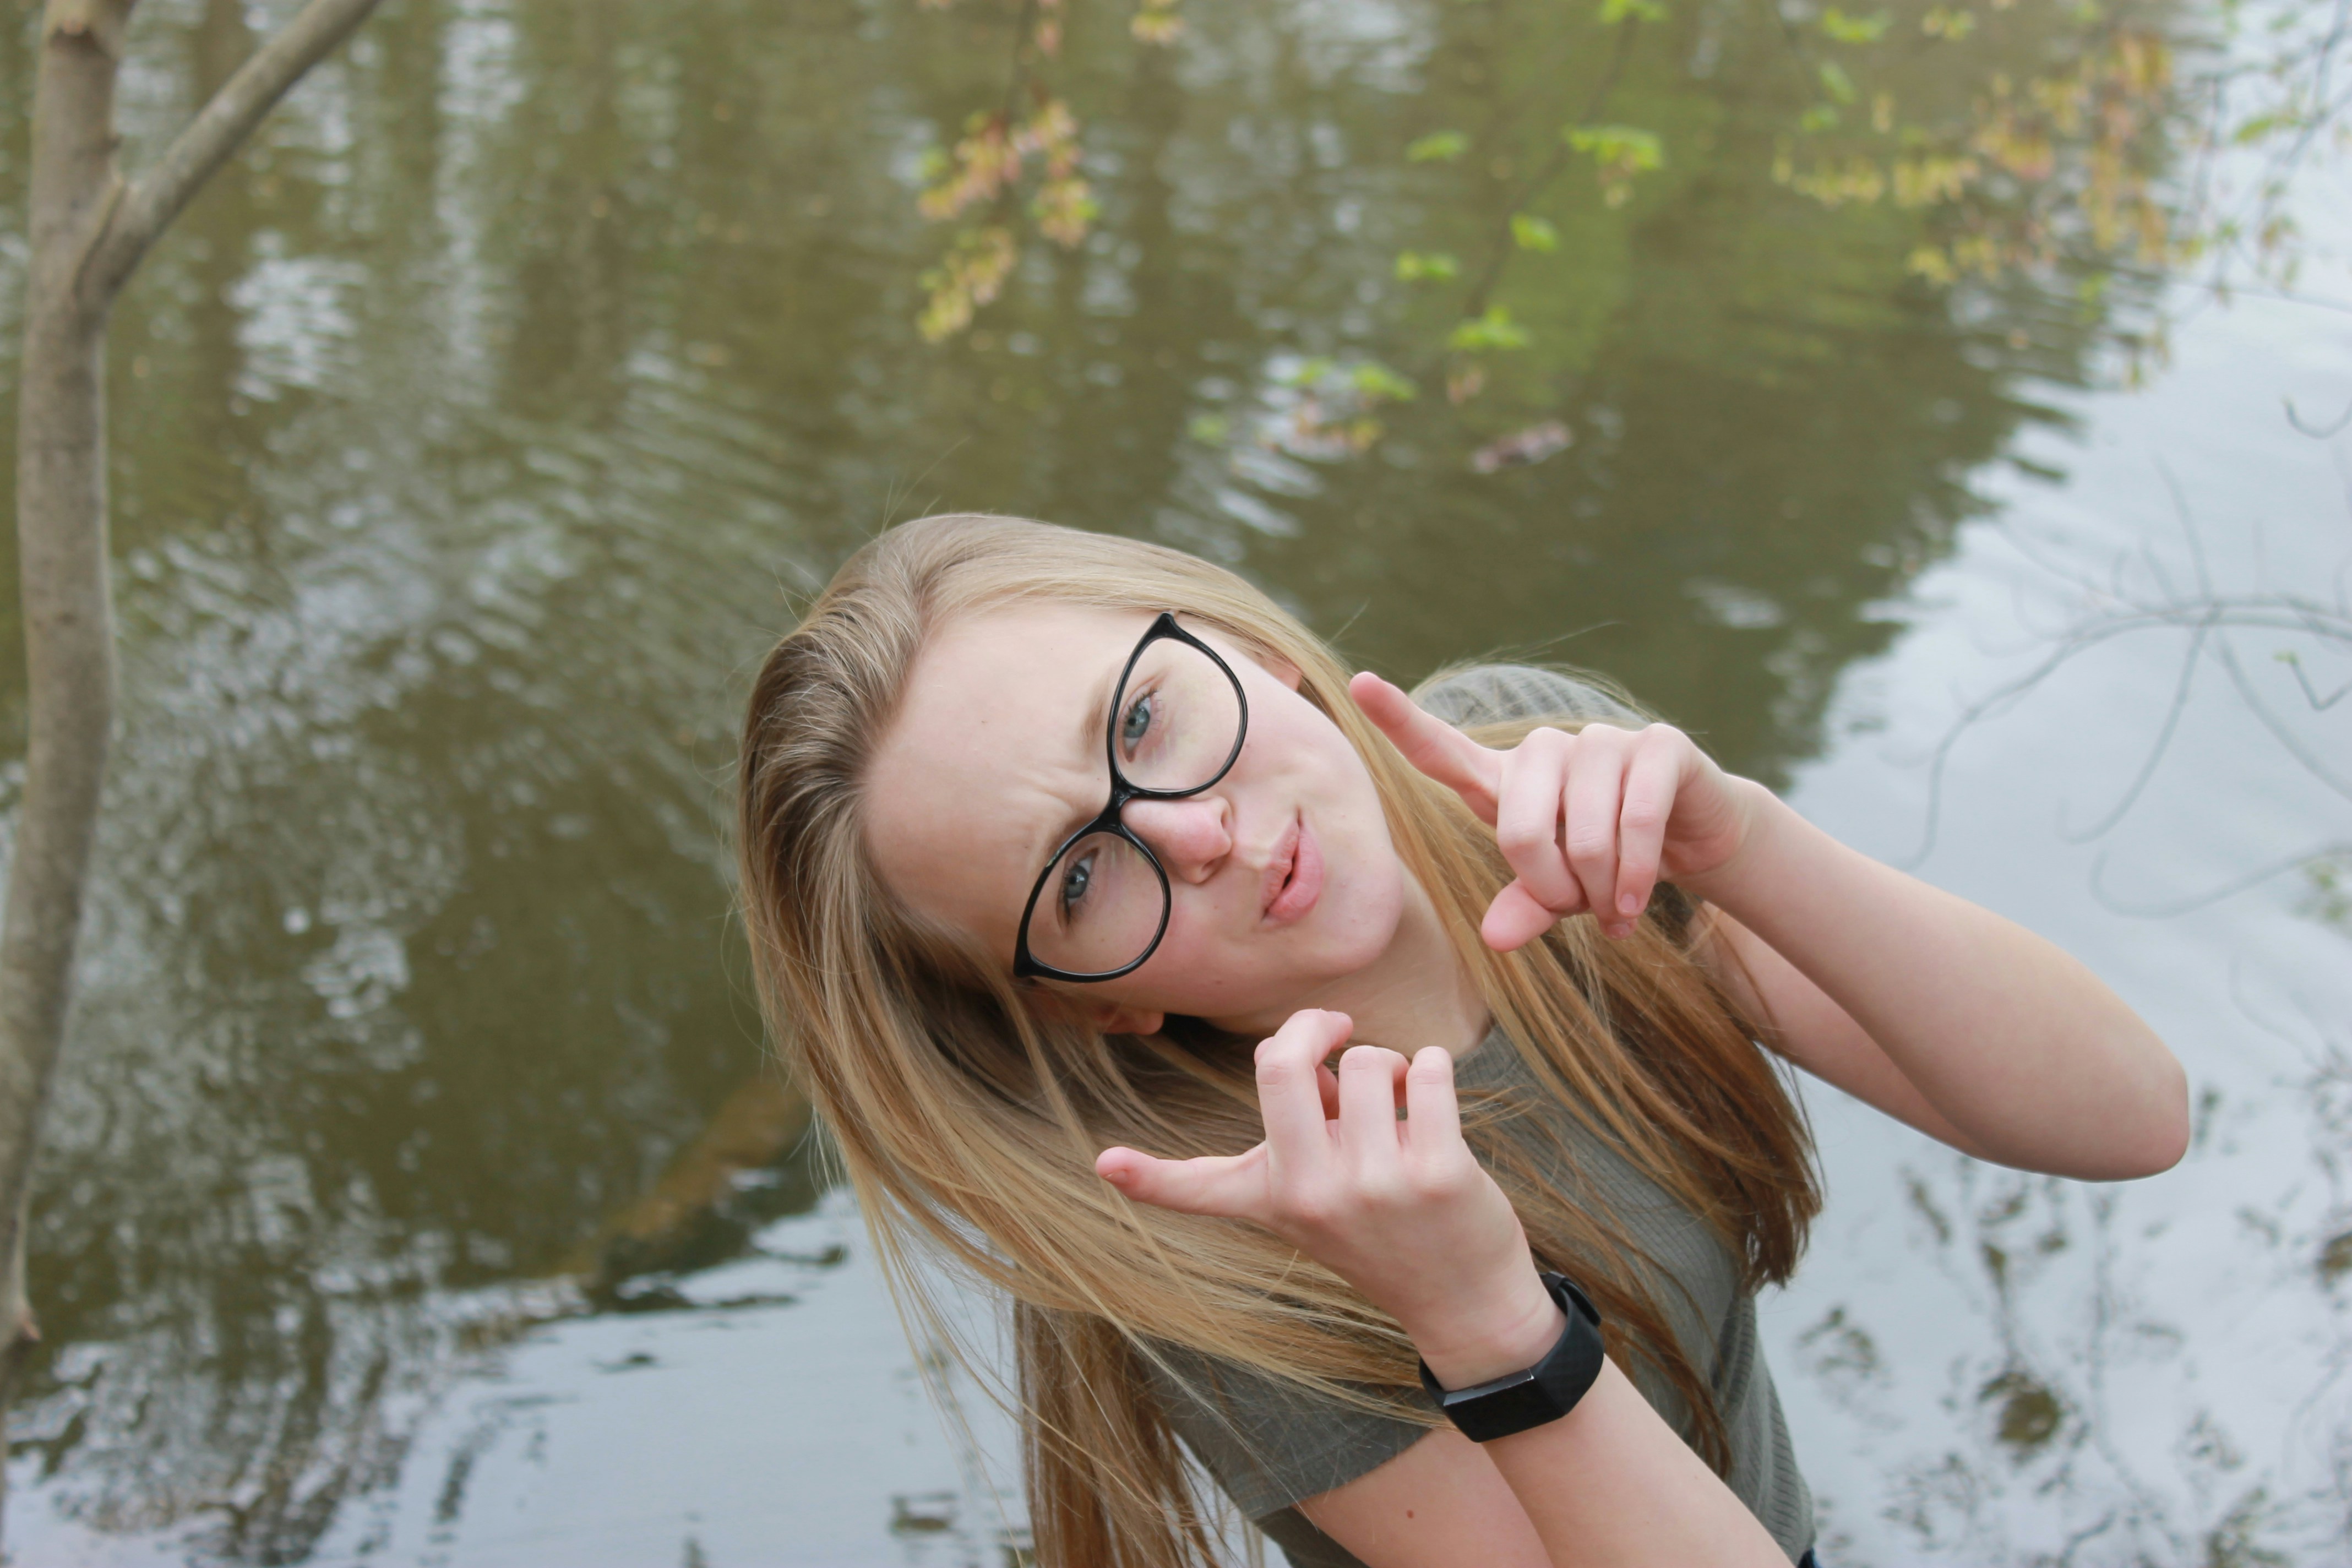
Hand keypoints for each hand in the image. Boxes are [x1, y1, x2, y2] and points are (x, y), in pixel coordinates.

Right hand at [1095, 1010, 1561, 1383]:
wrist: (1465, 1302)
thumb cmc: (1387, 1231)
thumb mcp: (1319, 1195)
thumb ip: (1303, 1123)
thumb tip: (1309, 1055)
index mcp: (1273, 1198)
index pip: (1196, 1188)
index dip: (1144, 1176)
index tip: (1105, 1164)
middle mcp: (1313, 1194)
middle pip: (1283, 1065)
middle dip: (1315, 1026)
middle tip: (1339, 1030)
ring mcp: (1375, 1186)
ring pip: (1368, 1060)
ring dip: (1388, 1063)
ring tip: (1398, 1103)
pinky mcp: (1439, 1174)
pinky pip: (1426, 1070)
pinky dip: (1432, 1065)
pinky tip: (1433, 1100)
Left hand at [1349, 672, 1761, 951]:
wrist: (1692, 842)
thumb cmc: (1604, 867)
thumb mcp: (1557, 894)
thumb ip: (1524, 907)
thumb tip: (1494, 939)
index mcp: (1504, 781)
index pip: (1441, 749)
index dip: (1400, 719)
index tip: (1359, 684)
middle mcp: (1545, 750)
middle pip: (1517, 827)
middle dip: (1549, 887)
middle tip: (1576, 910)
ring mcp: (1602, 740)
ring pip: (1583, 832)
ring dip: (1601, 889)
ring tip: (1613, 909)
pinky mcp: (1658, 745)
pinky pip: (1637, 820)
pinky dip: (1637, 875)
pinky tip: (1636, 903)